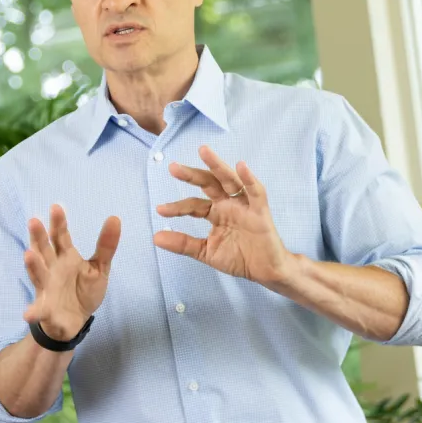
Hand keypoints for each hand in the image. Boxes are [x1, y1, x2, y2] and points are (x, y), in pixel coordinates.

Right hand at [22, 204, 119, 341]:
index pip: (60, 236)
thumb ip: (106, 246)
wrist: (76, 320)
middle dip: (38, 237)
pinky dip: (33, 312)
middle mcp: (52, 269)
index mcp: (66, 257)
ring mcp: (47, 288)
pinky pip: (39, 310)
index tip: (56, 207)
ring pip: (38, 274)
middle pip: (44, 250)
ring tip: (29, 255)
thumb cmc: (84, 290)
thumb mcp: (100, 267)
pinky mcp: (46, 309)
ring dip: (33, 265)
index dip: (59, 223)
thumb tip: (115, 218)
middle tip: (34, 221)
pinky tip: (28, 313)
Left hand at [154, 145, 294, 286]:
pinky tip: (241, 166)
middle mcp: (228, 204)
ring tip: (204, 151)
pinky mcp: (260, 210)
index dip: (177, 207)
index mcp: (215, 213)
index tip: (160, 210)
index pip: (193, 205)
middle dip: (192, 175)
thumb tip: (156, 237)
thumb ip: (183, 244)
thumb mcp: (206, 252)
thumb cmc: (239, 258)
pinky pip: (256, 192)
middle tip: (173, 167)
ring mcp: (244, 205)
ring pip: (230, 180)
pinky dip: (250, 178)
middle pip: (209, 184)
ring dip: (218, 165)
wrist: (265, 271)